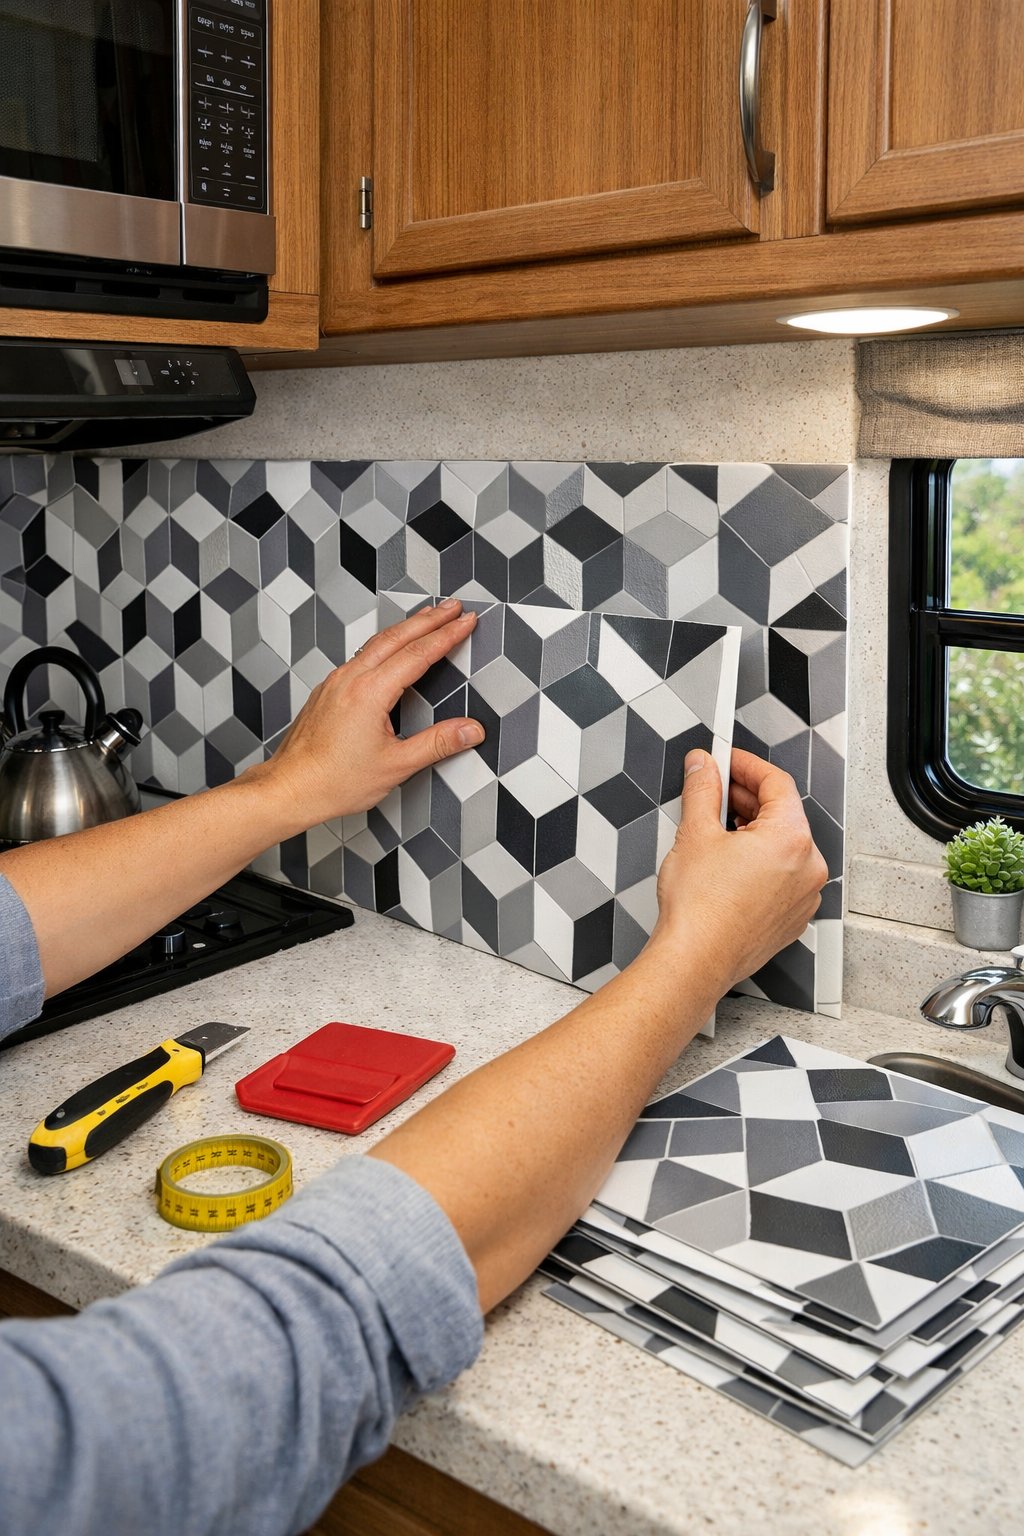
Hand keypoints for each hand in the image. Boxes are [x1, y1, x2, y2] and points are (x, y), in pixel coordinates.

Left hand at [253, 601, 482, 832]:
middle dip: (429, 619)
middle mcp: (349, 680)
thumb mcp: (396, 765)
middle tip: (454, 607)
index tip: (467, 622)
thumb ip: (437, 744)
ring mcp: (336, 683)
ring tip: (427, 618)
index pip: (418, 654)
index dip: (447, 635)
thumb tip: (470, 731)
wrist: (290, 788)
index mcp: (369, 693)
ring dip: (406, 627)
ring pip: (376, 643)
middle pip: (397, 636)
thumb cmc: (333, 781)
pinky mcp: (328, 691)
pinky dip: (384, 643)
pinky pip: (361, 656)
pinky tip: (390, 648)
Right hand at [651, 748, 826, 990]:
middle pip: (782, 814)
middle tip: (714, 790)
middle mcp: (807, 867)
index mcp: (791, 838)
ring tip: (716, 829)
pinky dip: (760, 863)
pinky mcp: (791, 917)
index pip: (776, 783)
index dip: (746, 765)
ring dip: (753, 831)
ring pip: (782, 847)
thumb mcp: (695, 833)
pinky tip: (728, 865)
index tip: (727, 760)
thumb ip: (703, 790)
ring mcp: (803, 896)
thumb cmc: (699, 909)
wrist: (695, 960)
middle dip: (746, 797)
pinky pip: (781, 877)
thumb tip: (703, 767)